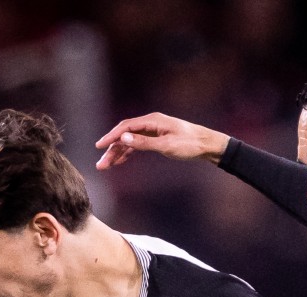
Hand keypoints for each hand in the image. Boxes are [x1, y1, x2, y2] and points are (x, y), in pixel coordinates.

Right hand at [95, 112, 229, 169]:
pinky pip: (138, 145)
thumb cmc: (189, 144)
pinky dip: (128, 153)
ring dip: (118, 153)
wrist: (207, 144)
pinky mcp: (156, 139)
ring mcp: (153, 131)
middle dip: (111, 149)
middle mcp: (150, 124)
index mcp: (152, 121)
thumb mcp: (166, 145)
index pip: (126, 127)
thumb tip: (123, 138)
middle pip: (125, 135)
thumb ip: (144, 143)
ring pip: (130, 141)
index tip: (99, 146)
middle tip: (101, 164)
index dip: (111, 137)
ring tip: (106, 165)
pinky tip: (119, 161)